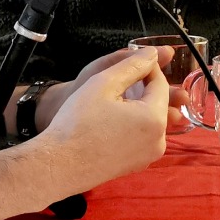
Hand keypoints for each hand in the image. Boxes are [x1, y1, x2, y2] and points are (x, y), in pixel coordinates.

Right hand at [35, 52, 170, 189]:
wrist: (58, 165)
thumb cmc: (77, 124)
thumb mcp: (104, 83)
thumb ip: (132, 65)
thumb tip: (153, 54)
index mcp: (155, 119)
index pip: (160, 83)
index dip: (146, 68)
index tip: (129, 63)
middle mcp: (159, 141)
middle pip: (157, 102)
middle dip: (142, 88)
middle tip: (117, 81)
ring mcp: (148, 156)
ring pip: (150, 119)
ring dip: (137, 105)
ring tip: (112, 100)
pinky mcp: (137, 165)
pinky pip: (142, 136)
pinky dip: (132, 124)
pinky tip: (110, 120)